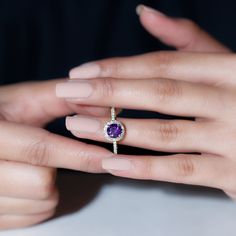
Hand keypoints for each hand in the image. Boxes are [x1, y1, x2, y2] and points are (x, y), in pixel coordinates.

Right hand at [0, 80, 110, 229]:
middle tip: (48, 153)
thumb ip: (61, 99)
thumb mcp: (24, 100)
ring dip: (51, 185)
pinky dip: (42, 199)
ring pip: (42, 202)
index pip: (39, 150)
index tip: (106, 157)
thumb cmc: (1, 115)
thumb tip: (101, 105)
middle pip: (41, 182)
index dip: (77, 155)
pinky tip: (28, 181)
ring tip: (33, 165)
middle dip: (57, 168)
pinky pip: (34, 216)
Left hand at [57, 6, 235, 198]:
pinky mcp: (232, 175)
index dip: (117, 68)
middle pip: (158, 94)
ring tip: (77, 126)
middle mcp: (231, 100)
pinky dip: (144, 169)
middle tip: (68, 94)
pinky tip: (111, 163)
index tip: (80, 72)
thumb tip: (147, 14)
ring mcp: (233, 139)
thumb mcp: (225, 66)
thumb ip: (188, 42)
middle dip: (109, 93)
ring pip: (164, 133)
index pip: (161, 65)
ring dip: (116, 130)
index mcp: (227, 70)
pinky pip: (181, 171)